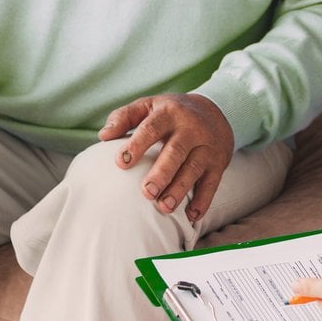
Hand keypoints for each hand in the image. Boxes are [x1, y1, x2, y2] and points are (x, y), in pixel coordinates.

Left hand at [99, 93, 234, 221]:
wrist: (215, 111)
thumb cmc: (171, 112)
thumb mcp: (148, 105)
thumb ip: (124, 117)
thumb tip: (103, 136)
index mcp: (169, 113)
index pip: (152, 128)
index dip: (137, 144)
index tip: (121, 163)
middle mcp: (190, 129)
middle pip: (176, 151)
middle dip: (162, 172)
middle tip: (147, 192)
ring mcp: (206, 147)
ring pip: (193, 169)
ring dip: (179, 189)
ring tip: (164, 207)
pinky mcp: (218, 163)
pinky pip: (212, 183)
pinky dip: (203, 200)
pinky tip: (192, 215)